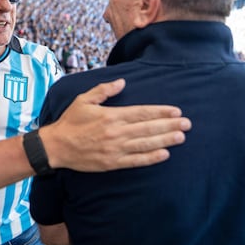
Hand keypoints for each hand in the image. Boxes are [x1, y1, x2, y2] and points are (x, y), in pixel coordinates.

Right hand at [41, 78, 190, 171]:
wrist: (56, 146)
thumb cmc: (70, 121)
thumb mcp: (84, 100)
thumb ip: (104, 90)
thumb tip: (122, 81)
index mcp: (111, 116)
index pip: (142, 113)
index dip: (161, 112)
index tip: (176, 111)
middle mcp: (116, 132)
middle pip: (148, 128)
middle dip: (170, 125)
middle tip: (188, 124)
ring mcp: (115, 149)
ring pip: (146, 144)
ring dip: (165, 140)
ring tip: (181, 137)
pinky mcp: (112, 162)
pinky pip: (136, 160)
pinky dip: (151, 158)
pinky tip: (164, 154)